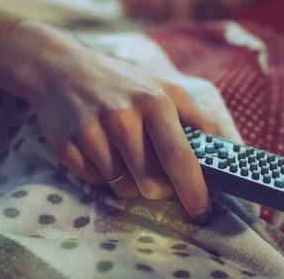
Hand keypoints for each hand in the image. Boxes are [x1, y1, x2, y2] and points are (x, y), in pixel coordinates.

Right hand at [0, 20, 216, 221]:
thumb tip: (221, 148)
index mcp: (154, 103)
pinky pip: (96, 182)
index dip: (193, 190)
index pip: (179, 157)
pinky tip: (100, 148)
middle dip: (159, 187)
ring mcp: (92, 132)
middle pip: (151, 183)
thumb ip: (196, 118)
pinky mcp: (67, 147)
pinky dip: (104, 174)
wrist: (61, 70)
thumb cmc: (123, 84)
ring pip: (124, 188)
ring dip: (130, 180)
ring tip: (122, 151)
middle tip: (155, 170)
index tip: (202, 212)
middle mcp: (123, 118)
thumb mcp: (164, 88)